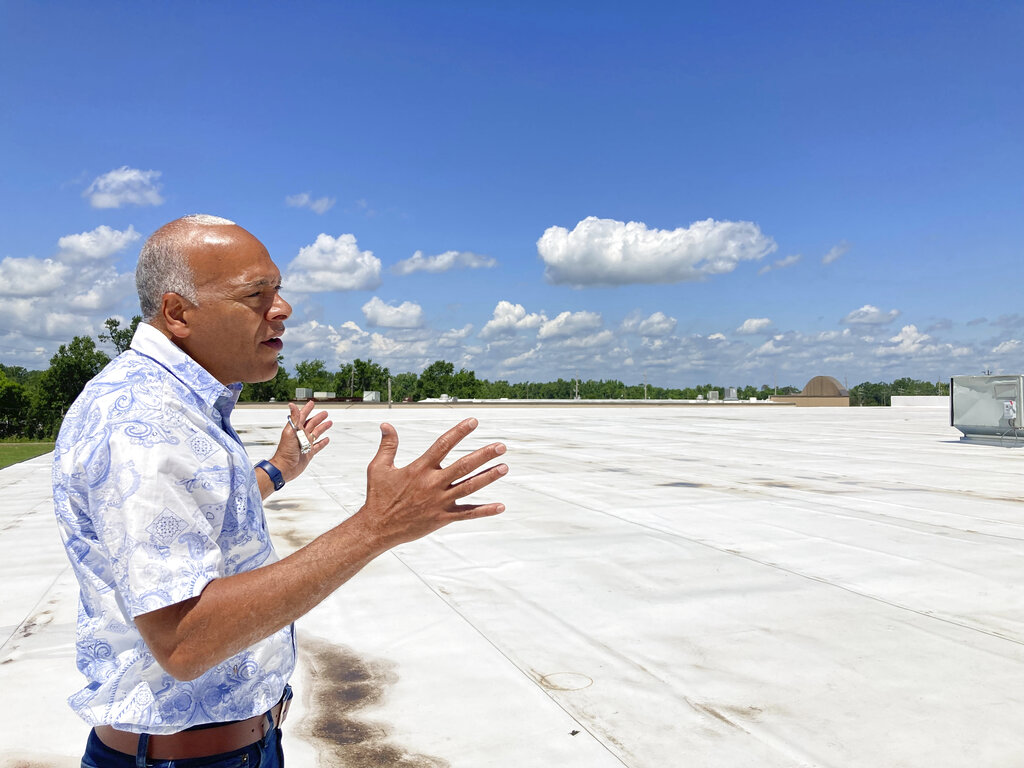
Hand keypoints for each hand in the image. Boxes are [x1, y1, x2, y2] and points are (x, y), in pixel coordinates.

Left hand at [271, 400, 332, 482]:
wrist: (285, 467)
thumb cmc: (285, 451)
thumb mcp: (290, 432)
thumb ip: (294, 419)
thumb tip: (292, 405)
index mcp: (296, 429)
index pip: (302, 416)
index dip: (307, 409)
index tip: (312, 403)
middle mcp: (301, 436)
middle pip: (312, 424)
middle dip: (318, 418)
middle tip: (325, 413)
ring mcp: (306, 444)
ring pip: (316, 433)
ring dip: (322, 428)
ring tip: (329, 423)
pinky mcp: (309, 453)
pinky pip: (318, 446)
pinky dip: (322, 442)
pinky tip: (326, 439)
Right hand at [356, 417, 506, 548]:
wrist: (377, 528)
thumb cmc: (378, 497)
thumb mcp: (378, 468)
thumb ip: (388, 445)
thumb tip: (386, 425)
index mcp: (419, 469)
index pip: (443, 445)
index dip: (459, 432)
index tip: (474, 421)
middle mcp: (432, 484)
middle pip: (463, 466)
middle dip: (483, 455)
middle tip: (501, 446)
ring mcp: (439, 502)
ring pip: (469, 487)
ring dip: (488, 477)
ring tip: (504, 467)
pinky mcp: (442, 518)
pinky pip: (467, 514)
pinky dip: (484, 510)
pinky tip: (501, 506)